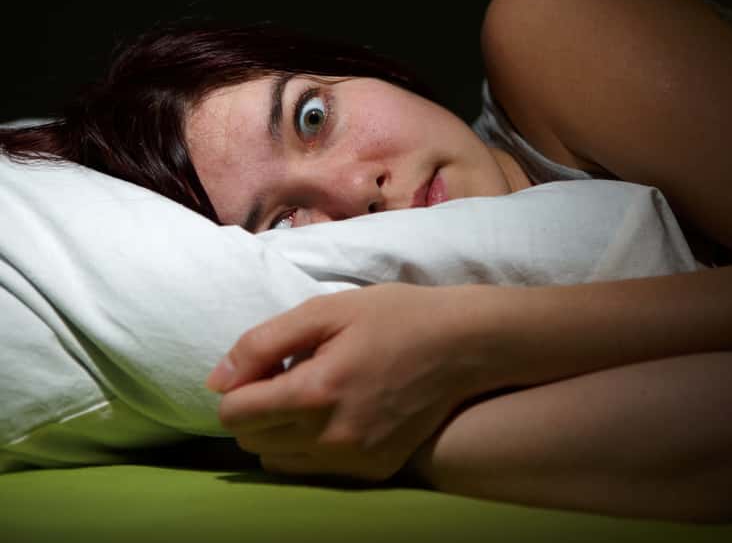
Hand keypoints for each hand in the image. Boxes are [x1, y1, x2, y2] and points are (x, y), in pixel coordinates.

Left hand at [205, 283, 481, 480]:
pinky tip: (339, 413)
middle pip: (251, 440)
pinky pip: (316, 470)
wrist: (466, 346)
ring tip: (313, 395)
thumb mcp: (327, 310)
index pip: (235, 413)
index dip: (239, 385)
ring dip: (280, 431)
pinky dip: (312, 446)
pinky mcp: (375, 471)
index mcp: (315, 393)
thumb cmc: (397, 317)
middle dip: (257, 407)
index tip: (268, 364)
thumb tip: (216, 381)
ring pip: (278, 461)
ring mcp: (355, 460)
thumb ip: (263, 342)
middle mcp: (331, 438)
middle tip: (292, 374)